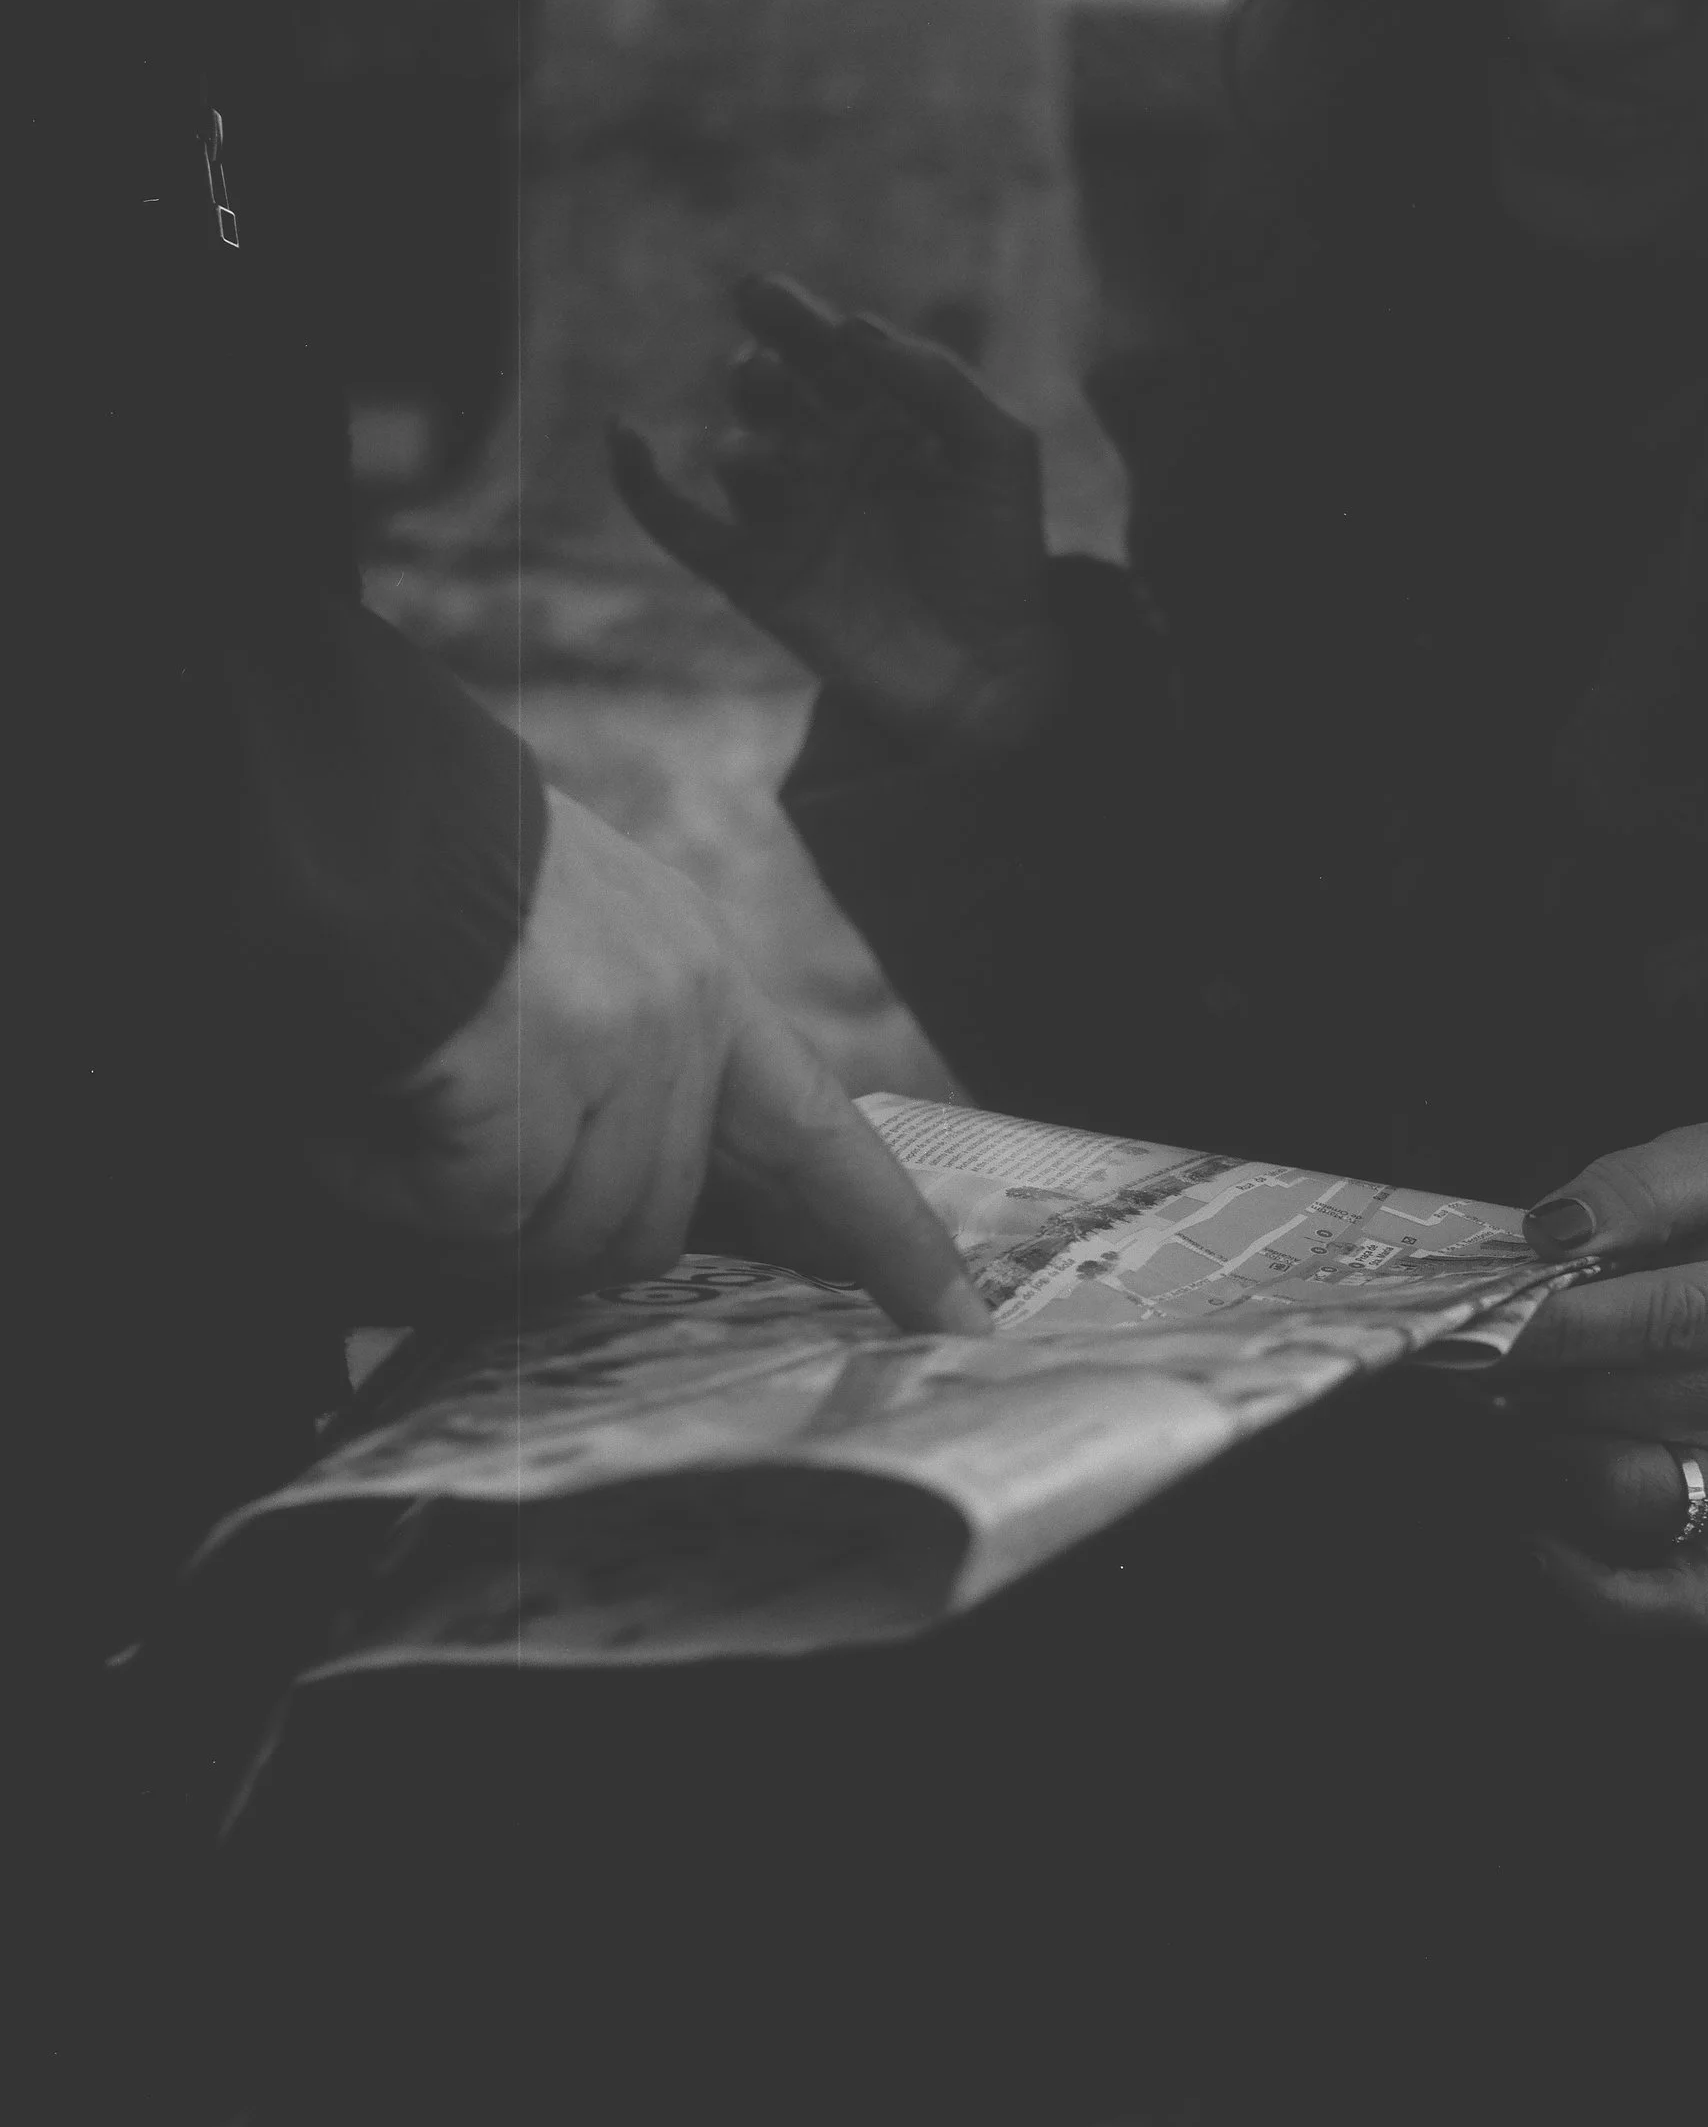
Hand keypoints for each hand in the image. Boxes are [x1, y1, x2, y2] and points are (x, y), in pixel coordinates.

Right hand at [303, 790, 991, 1332]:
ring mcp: (617, 1053)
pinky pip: (474, 1219)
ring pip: (560, 1239)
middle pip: (649, 1226)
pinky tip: (368, 1117)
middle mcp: (681, 1018)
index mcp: (700, 983)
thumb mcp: (564, 950)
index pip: (821, 1136)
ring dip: (462, 1220)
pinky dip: (398, 1194)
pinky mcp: (530, 1088)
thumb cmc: (419, 878)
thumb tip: (595, 1220)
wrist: (330, 804)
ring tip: (393, 1122)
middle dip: (545, 1236)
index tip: (959, 1322)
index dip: (888, 1238)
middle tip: (448, 1177)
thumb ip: (614, 1068)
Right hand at [609, 273, 1062, 769]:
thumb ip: (941, 381)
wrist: (992, 676)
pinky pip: (678, 524)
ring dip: (745, 440)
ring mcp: (787, 515)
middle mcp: (824, 455)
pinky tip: (626, 435)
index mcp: (879, 413)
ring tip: (766, 455)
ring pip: (736, 452)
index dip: (796, 316)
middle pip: (770, 388)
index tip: (775, 301)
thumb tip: (855, 329)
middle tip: (767, 367)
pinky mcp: (755, 576)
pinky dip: (639, 483)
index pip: (824, 347)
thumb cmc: (1002, 558)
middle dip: (761, 366)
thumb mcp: (999, 451)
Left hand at [1493, 1125, 1707, 1631]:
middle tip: (1461, 1360)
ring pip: (1617, 1489)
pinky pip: (1667, 1605)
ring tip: (1503, 1413)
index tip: (1473, 1315)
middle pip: (1617, 1403)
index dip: (1549, 1323)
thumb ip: (1639, 1186)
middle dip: (1520, 1382)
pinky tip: (1535, 1537)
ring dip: (1535, 1454)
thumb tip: (1554, 1232)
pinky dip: (1589, 1586)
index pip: (1653, 1319)